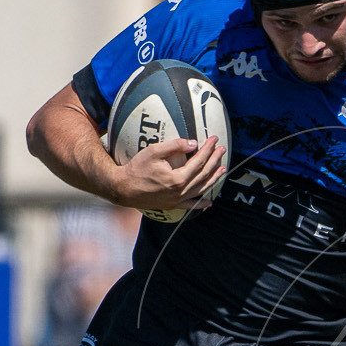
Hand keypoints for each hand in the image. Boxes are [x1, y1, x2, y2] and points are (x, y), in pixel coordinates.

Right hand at [108, 136, 224, 211]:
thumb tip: (193, 143)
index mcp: (178, 178)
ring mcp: (177, 200)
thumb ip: (174, 146)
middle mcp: (181, 191)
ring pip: (201, 189)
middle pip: (203, 174)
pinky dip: (201, 204)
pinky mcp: (172, 205)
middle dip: (215, 160)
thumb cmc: (136, 169)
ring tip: (223, 170)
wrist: (123, 190)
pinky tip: (209, 202)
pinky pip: (190, 205)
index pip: (198, 161)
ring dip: (213, 178)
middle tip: (222, 150)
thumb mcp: (153, 152)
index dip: (208, 149)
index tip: (214, 140)